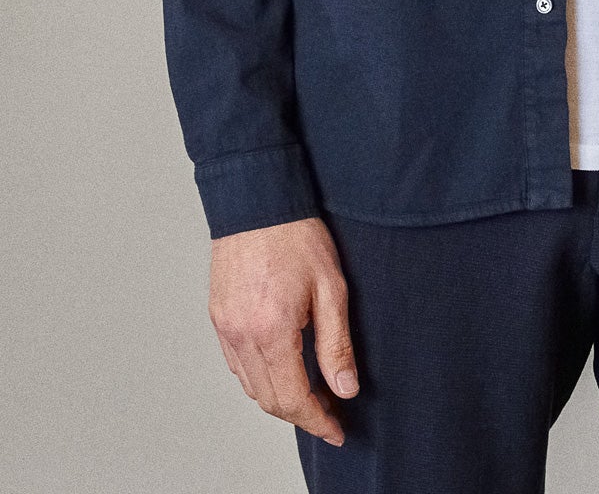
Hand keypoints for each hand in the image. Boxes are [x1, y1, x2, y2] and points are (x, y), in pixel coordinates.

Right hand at [208, 216, 359, 445]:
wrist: (258, 200)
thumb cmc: (296, 236)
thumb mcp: (331, 287)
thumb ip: (336, 343)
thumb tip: (345, 389)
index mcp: (271, 332)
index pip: (292, 398)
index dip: (317, 421)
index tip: (336, 432)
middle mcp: (241, 336)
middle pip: (269, 400)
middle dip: (301, 415)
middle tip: (329, 416)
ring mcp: (225, 328)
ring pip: (250, 386)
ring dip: (279, 398)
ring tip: (310, 394)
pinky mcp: (218, 317)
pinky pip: (237, 365)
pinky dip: (259, 377)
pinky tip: (281, 368)